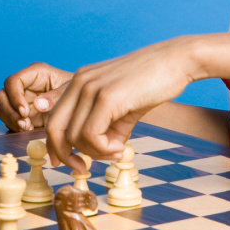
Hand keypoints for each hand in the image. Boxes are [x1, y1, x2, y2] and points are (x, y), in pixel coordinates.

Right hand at [0, 62, 72, 131]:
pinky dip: (15, 126)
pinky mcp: (21, 112)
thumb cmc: (79, 91)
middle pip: (1, 95)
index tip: (25, 112)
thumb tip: (37, 105)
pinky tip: (28, 130)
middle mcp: (24, 85)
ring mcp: (21, 99)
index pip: (13, 81)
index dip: (15, 97)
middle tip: (25, 124)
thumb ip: (55, 97)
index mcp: (35, 73)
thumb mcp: (71, 91)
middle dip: (10, 111)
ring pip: (1, 108)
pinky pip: (9, 119)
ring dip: (11, 120)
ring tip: (27, 128)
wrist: (83, 104)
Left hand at [45, 37, 200, 170]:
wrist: (176, 61)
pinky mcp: (106, 97)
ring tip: (116, 151)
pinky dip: (103, 149)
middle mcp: (79, 81)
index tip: (69, 162)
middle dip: (64, 154)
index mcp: (79, 81)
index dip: (55, 144)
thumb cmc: (151, 83)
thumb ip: (107, 128)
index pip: (53, 116)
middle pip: (54, 128)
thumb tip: (100, 153)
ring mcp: (91, 87)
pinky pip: (90, 135)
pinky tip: (120, 148)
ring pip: (73, 136)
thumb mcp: (122, 107)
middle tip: (82, 168)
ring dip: (94, 153)